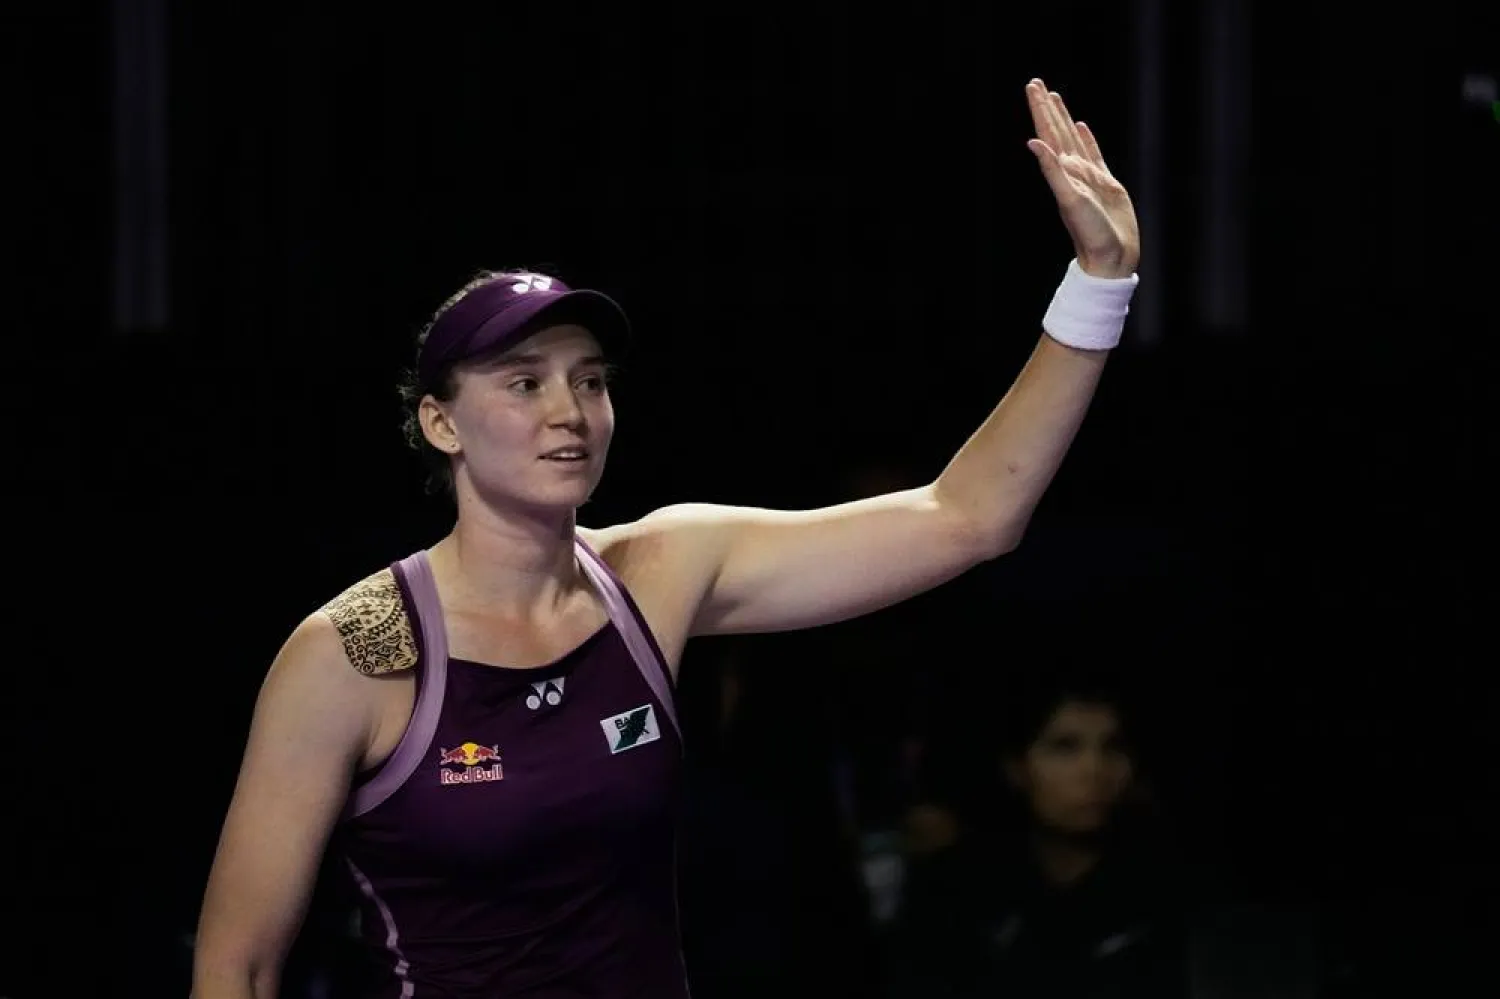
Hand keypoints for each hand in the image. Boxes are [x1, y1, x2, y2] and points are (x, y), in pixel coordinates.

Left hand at [1025, 78, 1139, 277]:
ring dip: (1062, 118)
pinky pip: (1093, 154)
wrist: (1111, 257)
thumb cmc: (1090, 233)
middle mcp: (1072, 171)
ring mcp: (1088, 176)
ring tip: (1055, 98)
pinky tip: (1081, 127)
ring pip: (1072, 138)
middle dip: (1046, 108)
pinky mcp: (1106, 183)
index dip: (1040, 111)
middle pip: (1056, 131)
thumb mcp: (1070, 199)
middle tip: (1036, 84)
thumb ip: (1052, 171)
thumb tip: (1032, 143)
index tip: (1032, 88)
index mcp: (1061, 172)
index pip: (1047, 134)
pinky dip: (1086, 138)